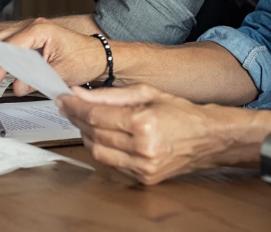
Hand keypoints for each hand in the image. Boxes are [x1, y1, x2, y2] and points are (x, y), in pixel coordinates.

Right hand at [0, 19, 105, 95]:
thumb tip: (16, 87)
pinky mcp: (26, 40)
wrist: (97, 56)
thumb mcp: (61, 72)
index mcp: (39, 30)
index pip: (9, 47)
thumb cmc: (84, 59)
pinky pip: (2, 47)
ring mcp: (27, 31)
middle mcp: (30, 26)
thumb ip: (37, 79)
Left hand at [57, 84, 255, 184]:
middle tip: (69, 106)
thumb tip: (79, 93)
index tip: (63, 98)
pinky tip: (101, 136)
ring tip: (84, 120)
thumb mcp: (146, 92)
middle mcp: (143, 148)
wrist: (207, 138)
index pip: (96, 115)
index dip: (75, 106)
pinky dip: (102, 149)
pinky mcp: (144, 178)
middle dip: (77, 119)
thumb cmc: (180, 112)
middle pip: (94, 134)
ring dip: (86, 135)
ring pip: (98, 152)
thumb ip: (109, 94)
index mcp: (144, 123)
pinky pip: (111, 164)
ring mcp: (143, 167)